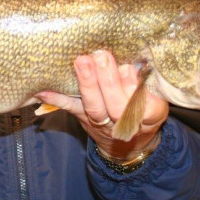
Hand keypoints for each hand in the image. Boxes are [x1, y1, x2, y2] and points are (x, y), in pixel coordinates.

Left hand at [36, 50, 167, 159]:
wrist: (127, 143)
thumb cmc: (143, 110)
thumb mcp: (156, 99)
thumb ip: (148, 82)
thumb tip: (135, 59)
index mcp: (150, 117)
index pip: (147, 108)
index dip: (136, 90)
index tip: (128, 69)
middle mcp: (125, 124)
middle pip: (117, 107)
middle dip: (108, 81)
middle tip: (102, 56)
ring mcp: (102, 123)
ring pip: (94, 107)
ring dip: (87, 83)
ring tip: (82, 61)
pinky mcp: (83, 118)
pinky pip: (70, 108)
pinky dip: (56, 98)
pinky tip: (43, 89)